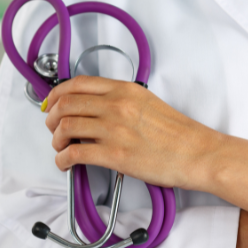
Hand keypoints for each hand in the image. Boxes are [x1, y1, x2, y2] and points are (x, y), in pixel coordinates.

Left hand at [44, 75, 222, 189]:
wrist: (197, 153)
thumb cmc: (177, 133)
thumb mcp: (146, 102)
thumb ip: (118, 100)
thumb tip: (92, 107)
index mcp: (123, 89)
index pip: (77, 84)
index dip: (56, 94)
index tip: (51, 103)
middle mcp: (116, 105)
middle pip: (66, 104)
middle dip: (52, 118)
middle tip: (53, 128)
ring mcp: (114, 129)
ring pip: (66, 128)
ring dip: (56, 140)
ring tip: (60, 148)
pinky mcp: (114, 154)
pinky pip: (75, 154)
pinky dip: (62, 160)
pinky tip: (65, 164)